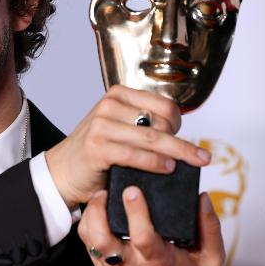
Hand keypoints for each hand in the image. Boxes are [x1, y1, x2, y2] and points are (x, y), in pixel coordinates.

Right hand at [45, 85, 210, 207]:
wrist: (63, 171)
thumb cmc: (97, 151)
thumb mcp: (119, 127)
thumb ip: (142, 125)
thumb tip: (181, 138)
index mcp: (118, 94)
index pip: (163, 105)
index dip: (178, 123)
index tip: (183, 138)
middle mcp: (109, 105)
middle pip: (161, 123)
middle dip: (183, 142)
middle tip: (200, 158)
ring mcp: (101, 125)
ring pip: (152, 139)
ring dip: (176, 153)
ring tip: (192, 163)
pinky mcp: (97, 147)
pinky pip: (135, 154)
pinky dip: (155, 163)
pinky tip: (167, 169)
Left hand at [77, 189, 223, 265]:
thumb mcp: (208, 259)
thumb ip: (210, 229)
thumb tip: (203, 198)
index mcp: (158, 260)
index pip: (143, 237)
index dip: (136, 213)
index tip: (133, 190)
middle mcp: (131, 264)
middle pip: (106, 238)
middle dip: (103, 212)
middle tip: (108, 189)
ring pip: (91, 239)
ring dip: (92, 215)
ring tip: (101, 195)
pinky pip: (87, 242)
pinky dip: (88, 222)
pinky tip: (98, 208)